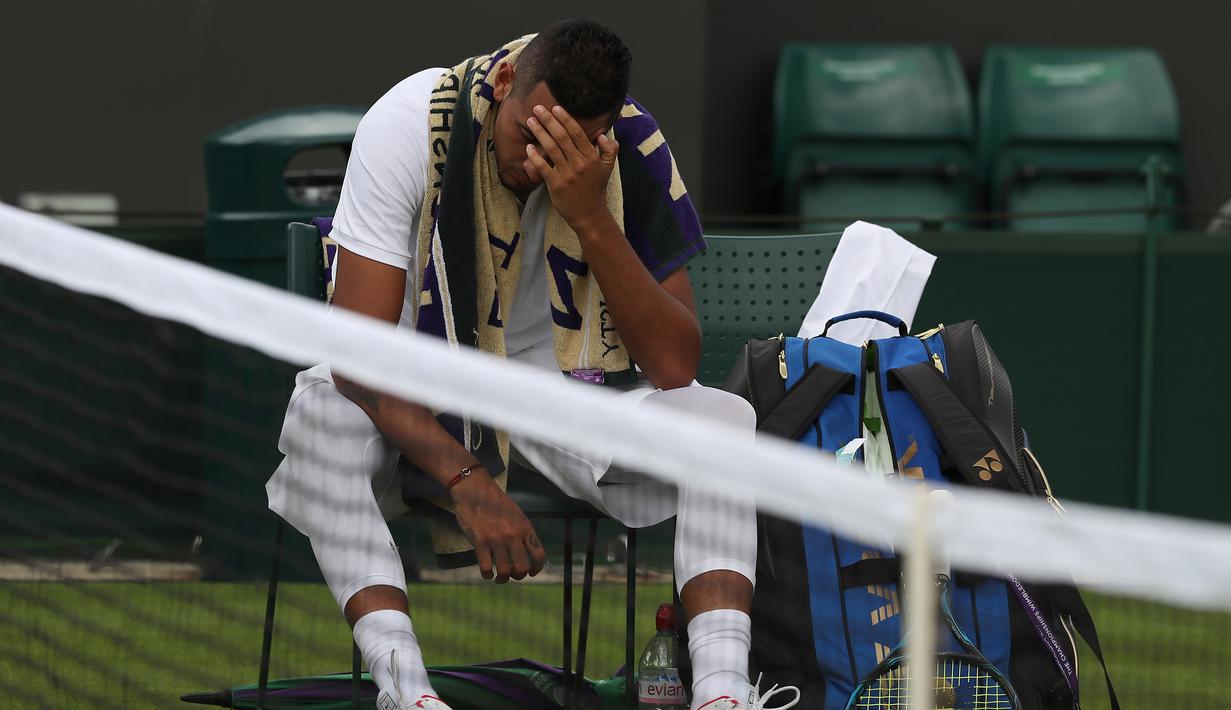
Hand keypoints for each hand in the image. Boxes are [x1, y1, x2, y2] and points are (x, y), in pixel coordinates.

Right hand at [451, 471, 545, 582]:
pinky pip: (486, 567)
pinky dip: (487, 575)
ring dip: (502, 579)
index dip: (537, 568)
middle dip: (518, 576)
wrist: (474, 490)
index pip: (539, 554)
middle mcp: (513, 535)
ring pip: (504, 571)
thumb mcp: (516, 514)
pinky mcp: (480, 542)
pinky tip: (486, 574)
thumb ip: (522, 531)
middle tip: (511, 575)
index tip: (531, 573)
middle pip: (522, 568)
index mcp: (525, 528)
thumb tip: (527, 550)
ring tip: (498, 577)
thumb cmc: (495, 502)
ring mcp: (497, 539)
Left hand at [523, 104, 618, 232]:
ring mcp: (568, 174)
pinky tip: (528, 148)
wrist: (590, 214)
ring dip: (540, 133)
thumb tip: (603, 135)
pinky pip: (544, 167)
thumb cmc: (595, 190)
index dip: (565, 119)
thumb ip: (609, 150)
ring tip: (531, 121)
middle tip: (538, 108)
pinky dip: (535, 157)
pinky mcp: (557, 185)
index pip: (577, 133)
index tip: (555, 108)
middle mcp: (580, 163)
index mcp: (592, 157)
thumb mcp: (608, 168)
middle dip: (549, 120)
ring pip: (552, 148)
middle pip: (562, 137)